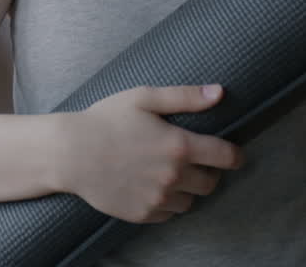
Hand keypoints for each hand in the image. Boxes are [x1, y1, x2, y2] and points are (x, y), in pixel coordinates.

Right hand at [58, 84, 242, 223]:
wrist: (70, 153)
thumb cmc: (104, 120)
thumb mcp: (142, 98)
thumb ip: (184, 96)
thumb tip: (219, 93)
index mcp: (178, 146)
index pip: (226, 157)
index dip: (235, 155)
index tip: (233, 155)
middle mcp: (174, 176)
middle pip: (211, 183)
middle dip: (208, 172)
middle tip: (193, 162)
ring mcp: (158, 198)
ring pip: (190, 200)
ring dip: (187, 189)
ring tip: (169, 174)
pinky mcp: (144, 213)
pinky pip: (169, 213)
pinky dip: (167, 202)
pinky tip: (152, 186)